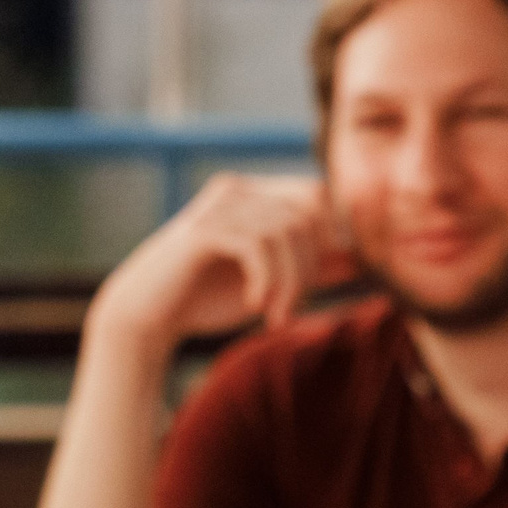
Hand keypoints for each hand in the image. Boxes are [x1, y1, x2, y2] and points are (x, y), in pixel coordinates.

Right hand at [92, 173, 358, 345]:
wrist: (147, 317)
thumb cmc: (206, 299)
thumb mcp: (271, 282)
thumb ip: (311, 268)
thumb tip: (360, 259)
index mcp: (252, 194)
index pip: (316, 196)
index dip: (332, 235)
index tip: (327, 280)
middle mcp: (237, 189)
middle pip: (308, 213)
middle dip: (311, 266)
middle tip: (291, 308)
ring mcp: (219, 206)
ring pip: (287, 232)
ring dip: (291, 282)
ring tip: (276, 315)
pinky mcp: (204, 230)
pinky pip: (260, 247)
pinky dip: (268, 282)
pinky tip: (255, 306)